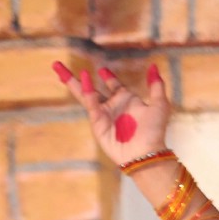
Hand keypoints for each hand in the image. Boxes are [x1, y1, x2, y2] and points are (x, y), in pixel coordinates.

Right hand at [51, 60, 169, 168]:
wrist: (146, 153)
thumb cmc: (154, 132)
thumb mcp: (160, 105)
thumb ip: (156, 86)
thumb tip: (154, 66)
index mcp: (127, 100)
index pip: (114, 86)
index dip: (109, 78)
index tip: (103, 70)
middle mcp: (113, 107)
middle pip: (91, 89)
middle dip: (77, 78)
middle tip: (61, 66)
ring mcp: (104, 115)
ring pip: (84, 94)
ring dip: (72, 82)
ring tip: (58, 67)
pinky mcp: (98, 124)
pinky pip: (91, 104)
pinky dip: (87, 91)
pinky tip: (83, 78)